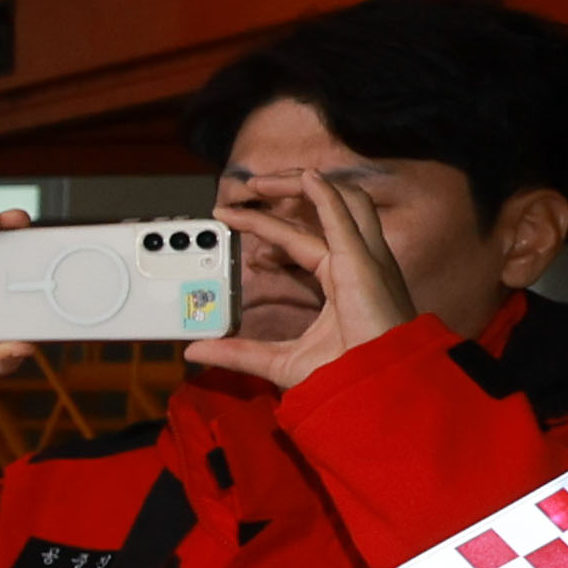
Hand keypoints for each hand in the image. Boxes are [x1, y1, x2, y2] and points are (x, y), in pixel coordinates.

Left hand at [191, 170, 416, 387]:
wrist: (373, 389)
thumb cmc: (344, 377)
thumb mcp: (278, 361)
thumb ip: (237, 352)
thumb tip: (194, 350)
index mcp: (343, 281)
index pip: (301, 240)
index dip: (267, 227)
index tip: (231, 220)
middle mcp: (357, 264)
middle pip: (327, 210)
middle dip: (288, 193)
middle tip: (248, 189)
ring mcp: (364, 260)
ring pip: (341, 202)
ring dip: (301, 185)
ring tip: (261, 182)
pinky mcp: (362, 262)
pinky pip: (344, 216)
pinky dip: (325, 194)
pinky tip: (305, 178)